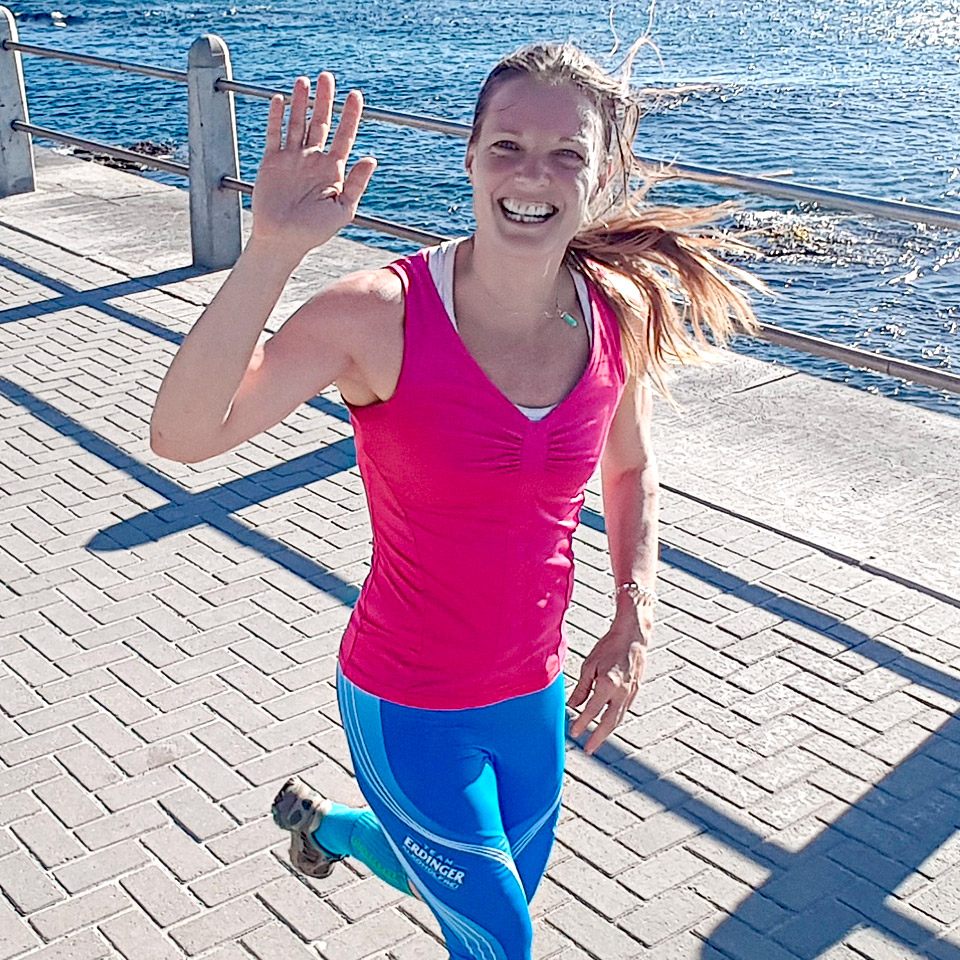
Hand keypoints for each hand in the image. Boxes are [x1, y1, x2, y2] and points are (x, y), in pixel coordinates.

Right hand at [251, 72, 377, 259]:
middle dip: (325, 100)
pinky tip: (280, 100)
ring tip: (305, 81)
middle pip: (321, 123)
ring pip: (298, 123)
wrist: (283, 241)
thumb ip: (356, 184)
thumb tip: (370, 158)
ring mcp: (292, 159)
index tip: (355, 95)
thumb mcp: (342, 209)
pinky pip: (275, 135)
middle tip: (327, 76)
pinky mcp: (272, 162)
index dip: (350, 116)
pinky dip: (277, 118)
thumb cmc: (315, 231)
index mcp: (333, 171)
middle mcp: (313, 160)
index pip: (344, 136)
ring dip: (301, 102)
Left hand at [567, 615, 649, 754]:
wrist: (633, 637)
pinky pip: (624, 710)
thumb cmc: (609, 647)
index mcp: (608, 684)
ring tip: (596, 741)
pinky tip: (608, 724)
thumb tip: (572, 705)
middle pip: (609, 722)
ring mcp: (631, 693)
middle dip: (598, 738)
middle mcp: (621, 692)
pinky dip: (615, 720)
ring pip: (619, 718)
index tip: (573, 733)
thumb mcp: (590, 665)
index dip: (582, 723)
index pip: (592, 710)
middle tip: (588, 749)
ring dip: (607, 732)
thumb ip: (581, 688)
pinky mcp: (636, 691)